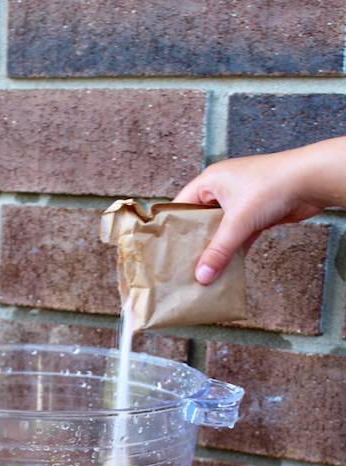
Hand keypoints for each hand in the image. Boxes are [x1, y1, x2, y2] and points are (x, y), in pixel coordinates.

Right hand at [173, 141, 341, 284]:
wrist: (310, 181)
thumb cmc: (271, 186)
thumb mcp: (238, 221)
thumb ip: (219, 251)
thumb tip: (202, 276)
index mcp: (210, 181)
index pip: (181, 205)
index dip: (172, 227)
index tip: (164, 250)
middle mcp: (221, 190)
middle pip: (200, 221)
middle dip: (194, 243)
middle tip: (182, 266)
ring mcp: (239, 202)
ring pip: (219, 230)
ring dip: (215, 249)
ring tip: (202, 272)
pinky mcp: (254, 214)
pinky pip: (237, 236)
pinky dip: (233, 250)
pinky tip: (226, 269)